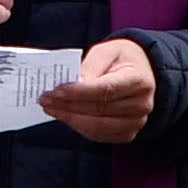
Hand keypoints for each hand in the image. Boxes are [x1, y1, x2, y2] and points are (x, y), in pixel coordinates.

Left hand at [37, 36, 156, 145]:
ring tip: (51, 108)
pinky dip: (79, 127)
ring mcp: (136, 122)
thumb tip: (73, 84)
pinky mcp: (128, 133)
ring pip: (97, 127)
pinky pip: (99, 135)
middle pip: (99, 110)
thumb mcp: (107, 51)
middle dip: (67, 106)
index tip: (55, 91)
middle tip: (45, 99)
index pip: (105, 90)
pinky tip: (65, 116)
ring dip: (70, 119)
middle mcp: (141, 104)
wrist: (142, 72)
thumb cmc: (121, 59)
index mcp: (139, 80)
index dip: (78, 93)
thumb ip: (90, 66)